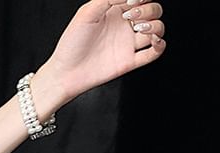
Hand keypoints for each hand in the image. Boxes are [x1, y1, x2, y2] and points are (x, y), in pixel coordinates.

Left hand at [44, 0, 166, 101]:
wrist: (65, 73)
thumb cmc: (71, 44)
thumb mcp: (87, 13)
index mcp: (115, 12)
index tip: (130, 1)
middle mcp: (124, 27)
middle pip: (154, 11)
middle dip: (149, 10)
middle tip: (129, 16)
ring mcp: (128, 44)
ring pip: (157, 29)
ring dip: (156, 25)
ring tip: (139, 28)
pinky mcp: (129, 62)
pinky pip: (154, 53)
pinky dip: (160, 45)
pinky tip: (153, 41)